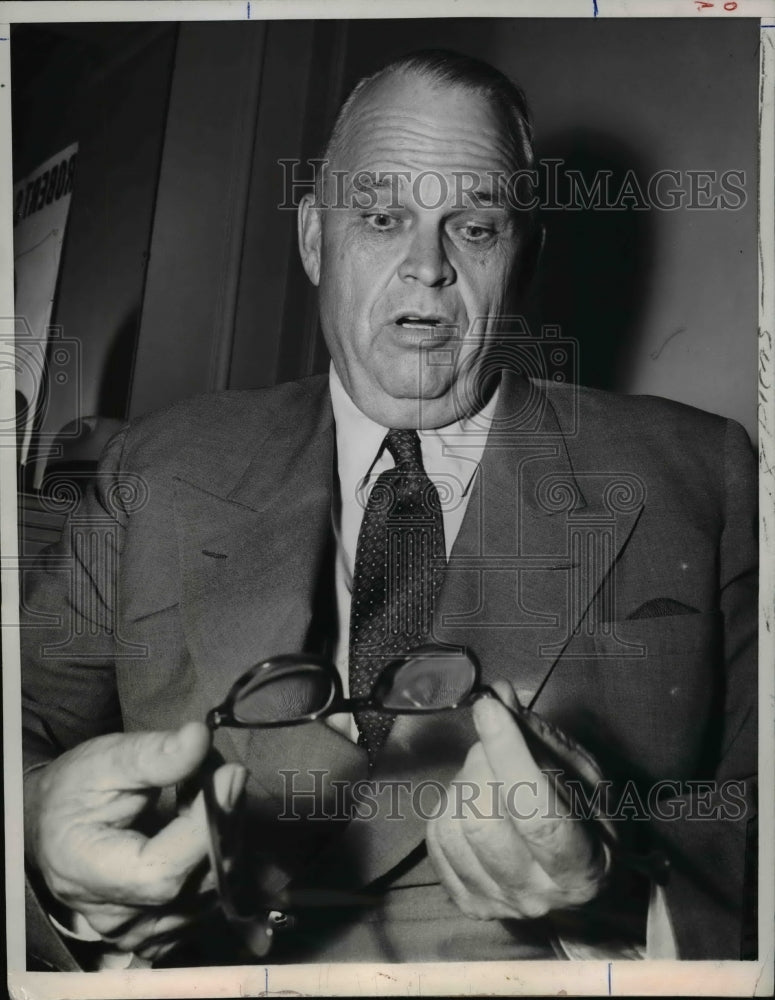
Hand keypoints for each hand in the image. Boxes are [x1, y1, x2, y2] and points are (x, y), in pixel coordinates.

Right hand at [24, 722, 246, 960]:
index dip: (204, 825)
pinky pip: (213, 894)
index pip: (163, 872)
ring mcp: (143, 931)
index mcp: (89, 875)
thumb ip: (153, 753)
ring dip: (226, 832)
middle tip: (222, 770)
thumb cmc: (75, 791)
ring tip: (208, 790)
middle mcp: (116, 918)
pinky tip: (206, 821)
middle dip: (223, 818)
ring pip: (214, 888)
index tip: (229, 774)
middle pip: (196, 881)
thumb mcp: (105, 760)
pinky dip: (220, 853)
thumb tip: (199, 737)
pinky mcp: (165, 930)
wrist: (57, 824)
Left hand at [426, 683, 607, 920]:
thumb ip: (541, 737)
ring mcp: (497, 901)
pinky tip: (474, 804)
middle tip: (495, 747)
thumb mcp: (584, 777)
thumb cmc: (587, 824)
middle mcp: (539, 894)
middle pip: (483, 819)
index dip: (509, 755)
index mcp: (583, 866)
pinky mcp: (465, 899)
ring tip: (488, 780)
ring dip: (464, 785)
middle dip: (482, 764)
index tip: (488, 708)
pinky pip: (435, 838)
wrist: (578, 884)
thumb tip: (499, 695)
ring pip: (454, 825)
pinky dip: (449, 808)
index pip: (537, 813)